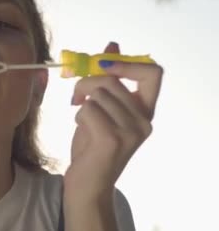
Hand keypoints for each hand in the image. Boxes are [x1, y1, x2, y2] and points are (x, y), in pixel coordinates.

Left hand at [64, 41, 162, 201]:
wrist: (87, 186)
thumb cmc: (92, 148)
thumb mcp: (101, 110)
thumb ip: (110, 81)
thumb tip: (113, 44)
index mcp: (145, 111)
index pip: (153, 72)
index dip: (127, 63)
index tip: (103, 66)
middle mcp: (144, 121)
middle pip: (112, 80)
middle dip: (86, 83)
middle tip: (76, 97)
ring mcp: (131, 131)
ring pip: (97, 94)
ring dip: (81, 103)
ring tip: (81, 121)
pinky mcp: (112, 139)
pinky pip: (88, 109)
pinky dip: (78, 116)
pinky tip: (82, 132)